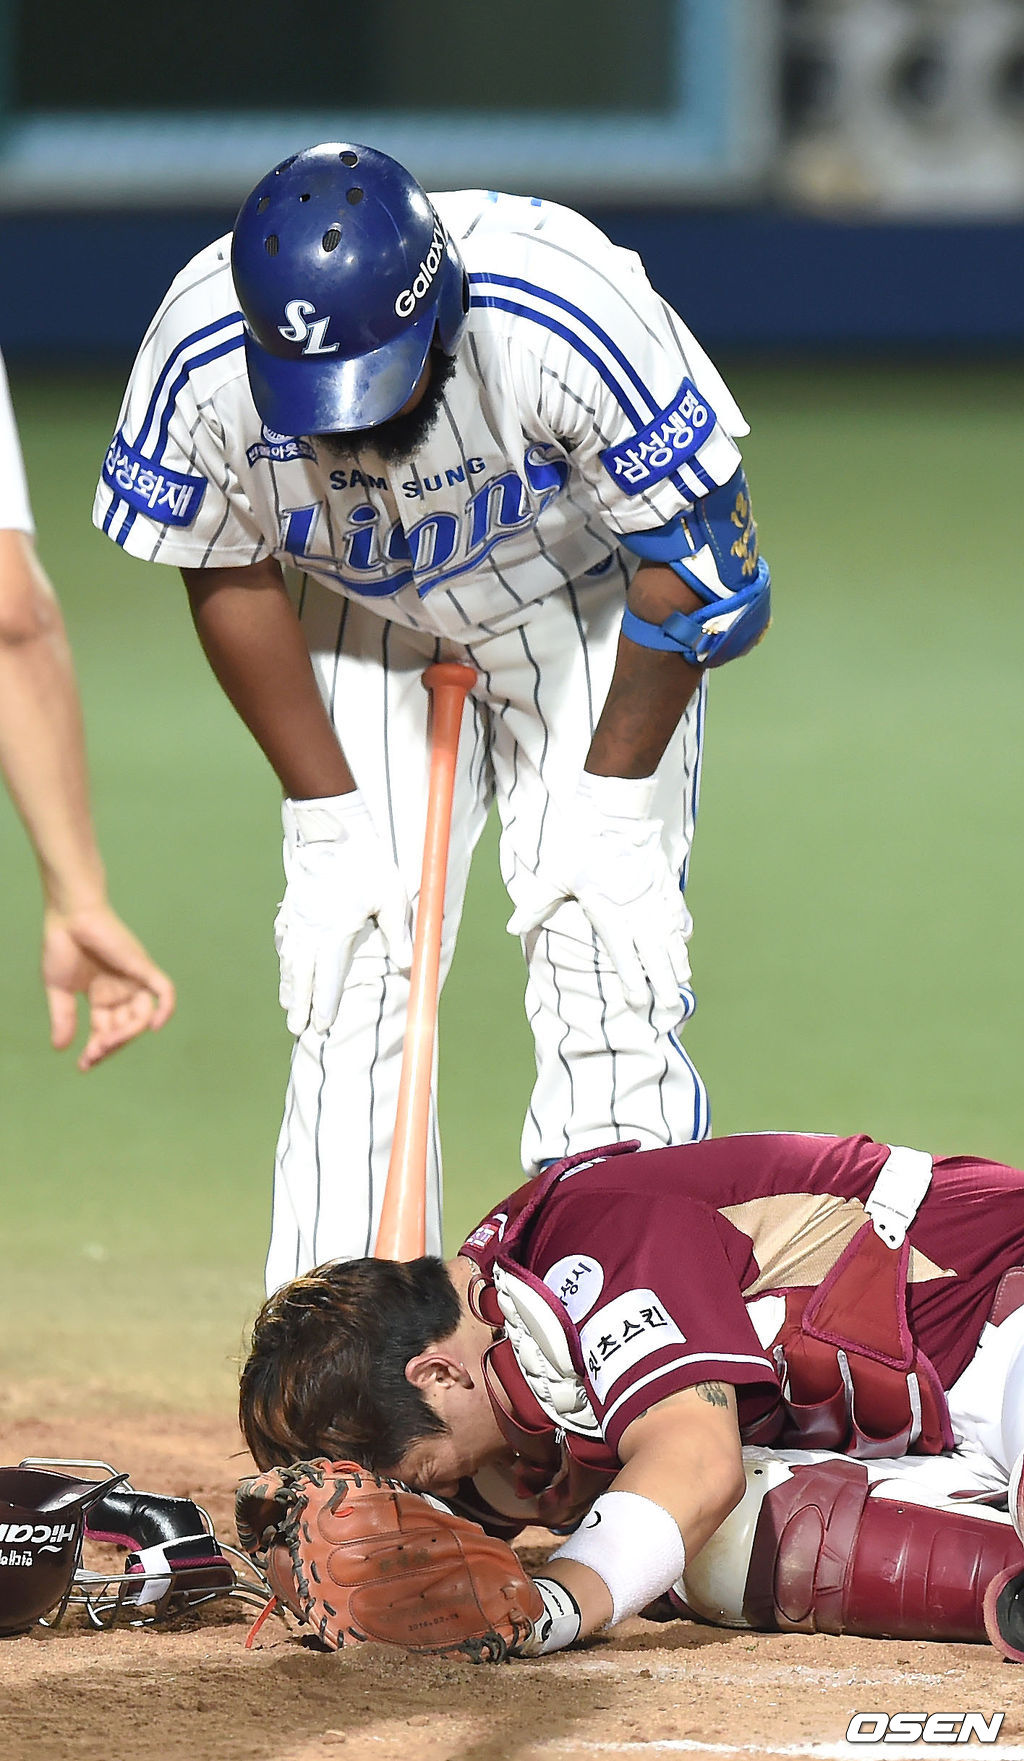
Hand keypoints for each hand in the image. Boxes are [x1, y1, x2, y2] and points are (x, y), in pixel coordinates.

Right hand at [42, 905, 175, 1070]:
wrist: (68, 916)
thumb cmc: (62, 945)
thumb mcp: (60, 990)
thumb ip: (64, 1017)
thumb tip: (60, 1048)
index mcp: (103, 997)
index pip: (107, 1031)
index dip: (98, 1050)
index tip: (84, 1066)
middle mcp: (122, 991)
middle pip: (125, 1029)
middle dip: (109, 1045)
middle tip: (92, 1055)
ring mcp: (134, 980)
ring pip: (141, 1017)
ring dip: (125, 1035)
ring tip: (103, 1044)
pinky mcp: (143, 967)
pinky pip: (164, 991)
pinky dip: (166, 1008)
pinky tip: (154, 1026)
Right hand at [275, 791, 412, 1035]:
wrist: (334, 829)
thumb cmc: (367, 862)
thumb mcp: (391, 897)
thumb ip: (399, 933)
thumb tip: (410, 966)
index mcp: (335, 932)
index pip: (329, 977)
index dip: (325, 1004)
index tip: (322, 1026)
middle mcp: (311, 929)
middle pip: (303, 975)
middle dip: (300, 1004)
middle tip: (296, 1029)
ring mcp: (298, 915)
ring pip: (290, 958)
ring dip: (289, 984)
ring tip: (287, 1005)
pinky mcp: (293, 901)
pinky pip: (285, 934)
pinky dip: (284, 954)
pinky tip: (284, 962)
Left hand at [506, 772, 691, 1015]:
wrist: (615, 812)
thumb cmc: (580, 845)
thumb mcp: (553, 875)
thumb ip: (536, 904)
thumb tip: (512, 928)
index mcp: (610, 913)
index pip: (623, 955)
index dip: (631, 980)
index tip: (637, 1001)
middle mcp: (637, 911)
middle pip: (654, 954)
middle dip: (663, 982)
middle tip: (669, 1006)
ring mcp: (654, 898)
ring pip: (670, 937)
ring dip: (676, 960)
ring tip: (681, 981)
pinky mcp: (665, 883)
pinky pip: (676, 912)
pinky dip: (681, 929)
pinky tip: (683, 941)